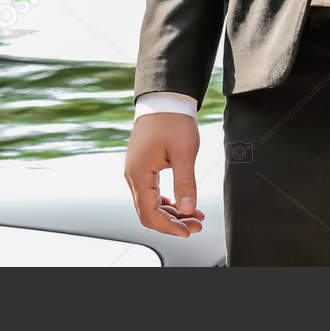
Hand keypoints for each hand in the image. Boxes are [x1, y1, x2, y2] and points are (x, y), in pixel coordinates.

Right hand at [124, 112, 205, 236]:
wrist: (165, 99)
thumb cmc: (173, 120)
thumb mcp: (184, 152)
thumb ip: (185, 183)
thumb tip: (187, 209)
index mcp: (139, 173)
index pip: (149, 213)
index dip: (169, 227)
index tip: (188, 231)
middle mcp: (133, 174)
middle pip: (148, 211)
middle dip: (173, 222)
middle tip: (197, 224)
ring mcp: (136, 170)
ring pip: (150, 203)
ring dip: (171, 212)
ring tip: (194, 215)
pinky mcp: (143, 166)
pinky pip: (151, 192)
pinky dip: (167, 201)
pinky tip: (182, 203)